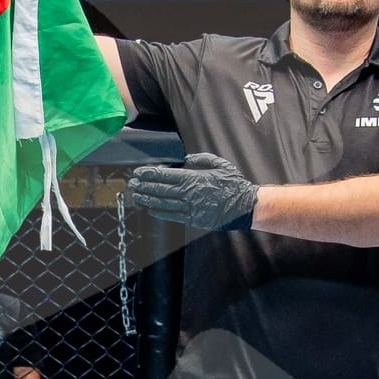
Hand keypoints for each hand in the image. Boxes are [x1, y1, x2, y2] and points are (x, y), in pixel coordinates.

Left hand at [129, 153, 258, 230]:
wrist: (246, 206)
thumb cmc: (233, 184)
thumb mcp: (219, 164)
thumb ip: (200, 159)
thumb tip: (186, 159)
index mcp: (194, 178)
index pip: (166, 175)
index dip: (150, 174)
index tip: (138, 172)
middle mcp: (189, 193)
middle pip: (160, 189)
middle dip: (144, 186)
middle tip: (132, 183)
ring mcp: (190, 208)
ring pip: (163, 204)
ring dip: (147, 199)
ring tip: (136, 196)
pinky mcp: (193, 219)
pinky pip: (172, 216)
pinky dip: (159, 212)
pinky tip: (150, 209)